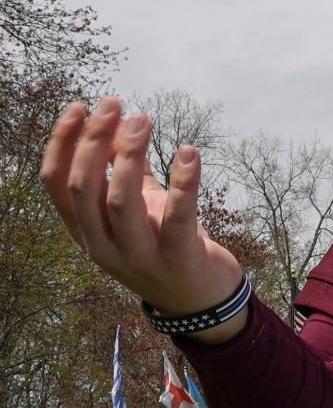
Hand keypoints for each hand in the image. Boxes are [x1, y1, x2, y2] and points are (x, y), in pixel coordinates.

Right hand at [40, 96, 246, 342]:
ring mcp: (138, 256)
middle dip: (94, 141)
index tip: (79, 106)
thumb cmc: (164, 245)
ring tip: (142, 119)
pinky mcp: (177, 259)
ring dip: (130, 155)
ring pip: (119, 202)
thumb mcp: (139, 207)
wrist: (200, 303)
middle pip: (84, 188)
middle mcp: (102, 246)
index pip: (56, 185)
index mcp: (86, 231)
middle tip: (114, 104)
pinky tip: (189, 152)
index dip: (61, 143)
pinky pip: (177, 218)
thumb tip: (118, 126)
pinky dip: (184, 183)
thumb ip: (125, 172)